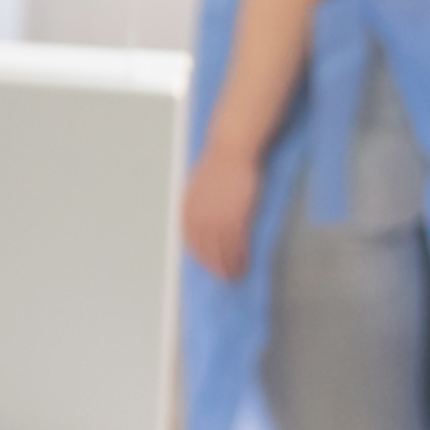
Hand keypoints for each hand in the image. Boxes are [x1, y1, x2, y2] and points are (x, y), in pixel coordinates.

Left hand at [181, 147, 260, 282]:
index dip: (199, 256)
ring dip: (227, 268)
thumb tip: (201, 221)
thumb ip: (198, 206)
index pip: (189, 241)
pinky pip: (235, 246)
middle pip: (203, 251)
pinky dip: (238, 258)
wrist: (231, 151)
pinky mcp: (234, 218)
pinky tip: (243, 264)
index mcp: (186, 210)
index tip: (207, 265)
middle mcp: (197, 217)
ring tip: (235, 277)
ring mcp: (215, 219)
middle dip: (213, 267)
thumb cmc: (219, 165)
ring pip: (220, 252)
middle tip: (223, 278)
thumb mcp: (199, 187)